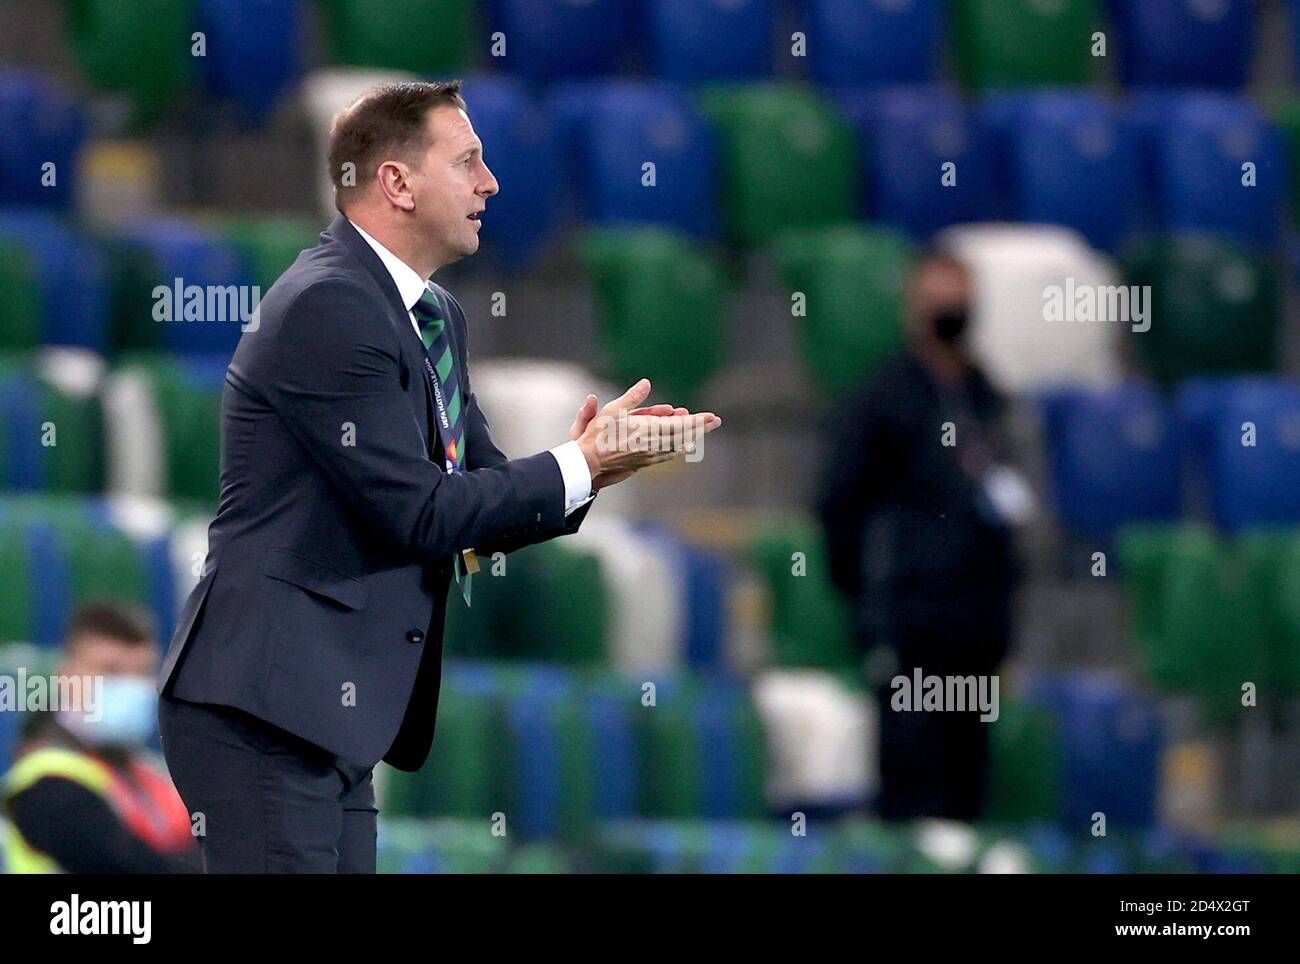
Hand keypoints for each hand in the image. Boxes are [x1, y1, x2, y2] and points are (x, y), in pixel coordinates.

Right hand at [574, 379, 721, 489]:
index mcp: (648, 430)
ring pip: (678, 446)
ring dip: (692, 437)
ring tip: (702, 431)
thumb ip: (632, 397)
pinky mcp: (645, 462)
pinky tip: (684, 445)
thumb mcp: (612, 410)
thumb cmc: (598, 435)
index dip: (698, 421)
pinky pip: (668, 454)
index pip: (680, 425)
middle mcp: (653, 444)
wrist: (590, 463)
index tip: (712, 417)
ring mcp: (650, 455)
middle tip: (716, 421)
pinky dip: (679, 447)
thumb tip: (647, 383)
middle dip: (701, 428)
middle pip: (684, 436)